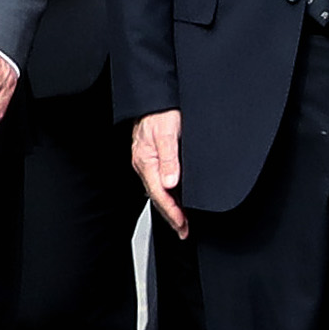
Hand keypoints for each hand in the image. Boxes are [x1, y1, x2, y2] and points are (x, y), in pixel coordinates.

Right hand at [130, 109, 187, 237]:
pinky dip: (167, 196)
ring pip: (158, 192)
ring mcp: (147, 163)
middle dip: (171, 217)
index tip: (183, 225)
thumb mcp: (167, 133)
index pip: (160, 195)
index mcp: (146, 161)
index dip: (172, 212)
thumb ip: (169, 159)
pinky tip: (174, 199)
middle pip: (158, 198)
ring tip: (181, 223)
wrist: (153, 98)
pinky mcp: (152, 158)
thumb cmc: (159, 112)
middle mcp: (145, 164)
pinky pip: (158, 183)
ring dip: (170, 208)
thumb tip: (170, 183)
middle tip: (184, 231)